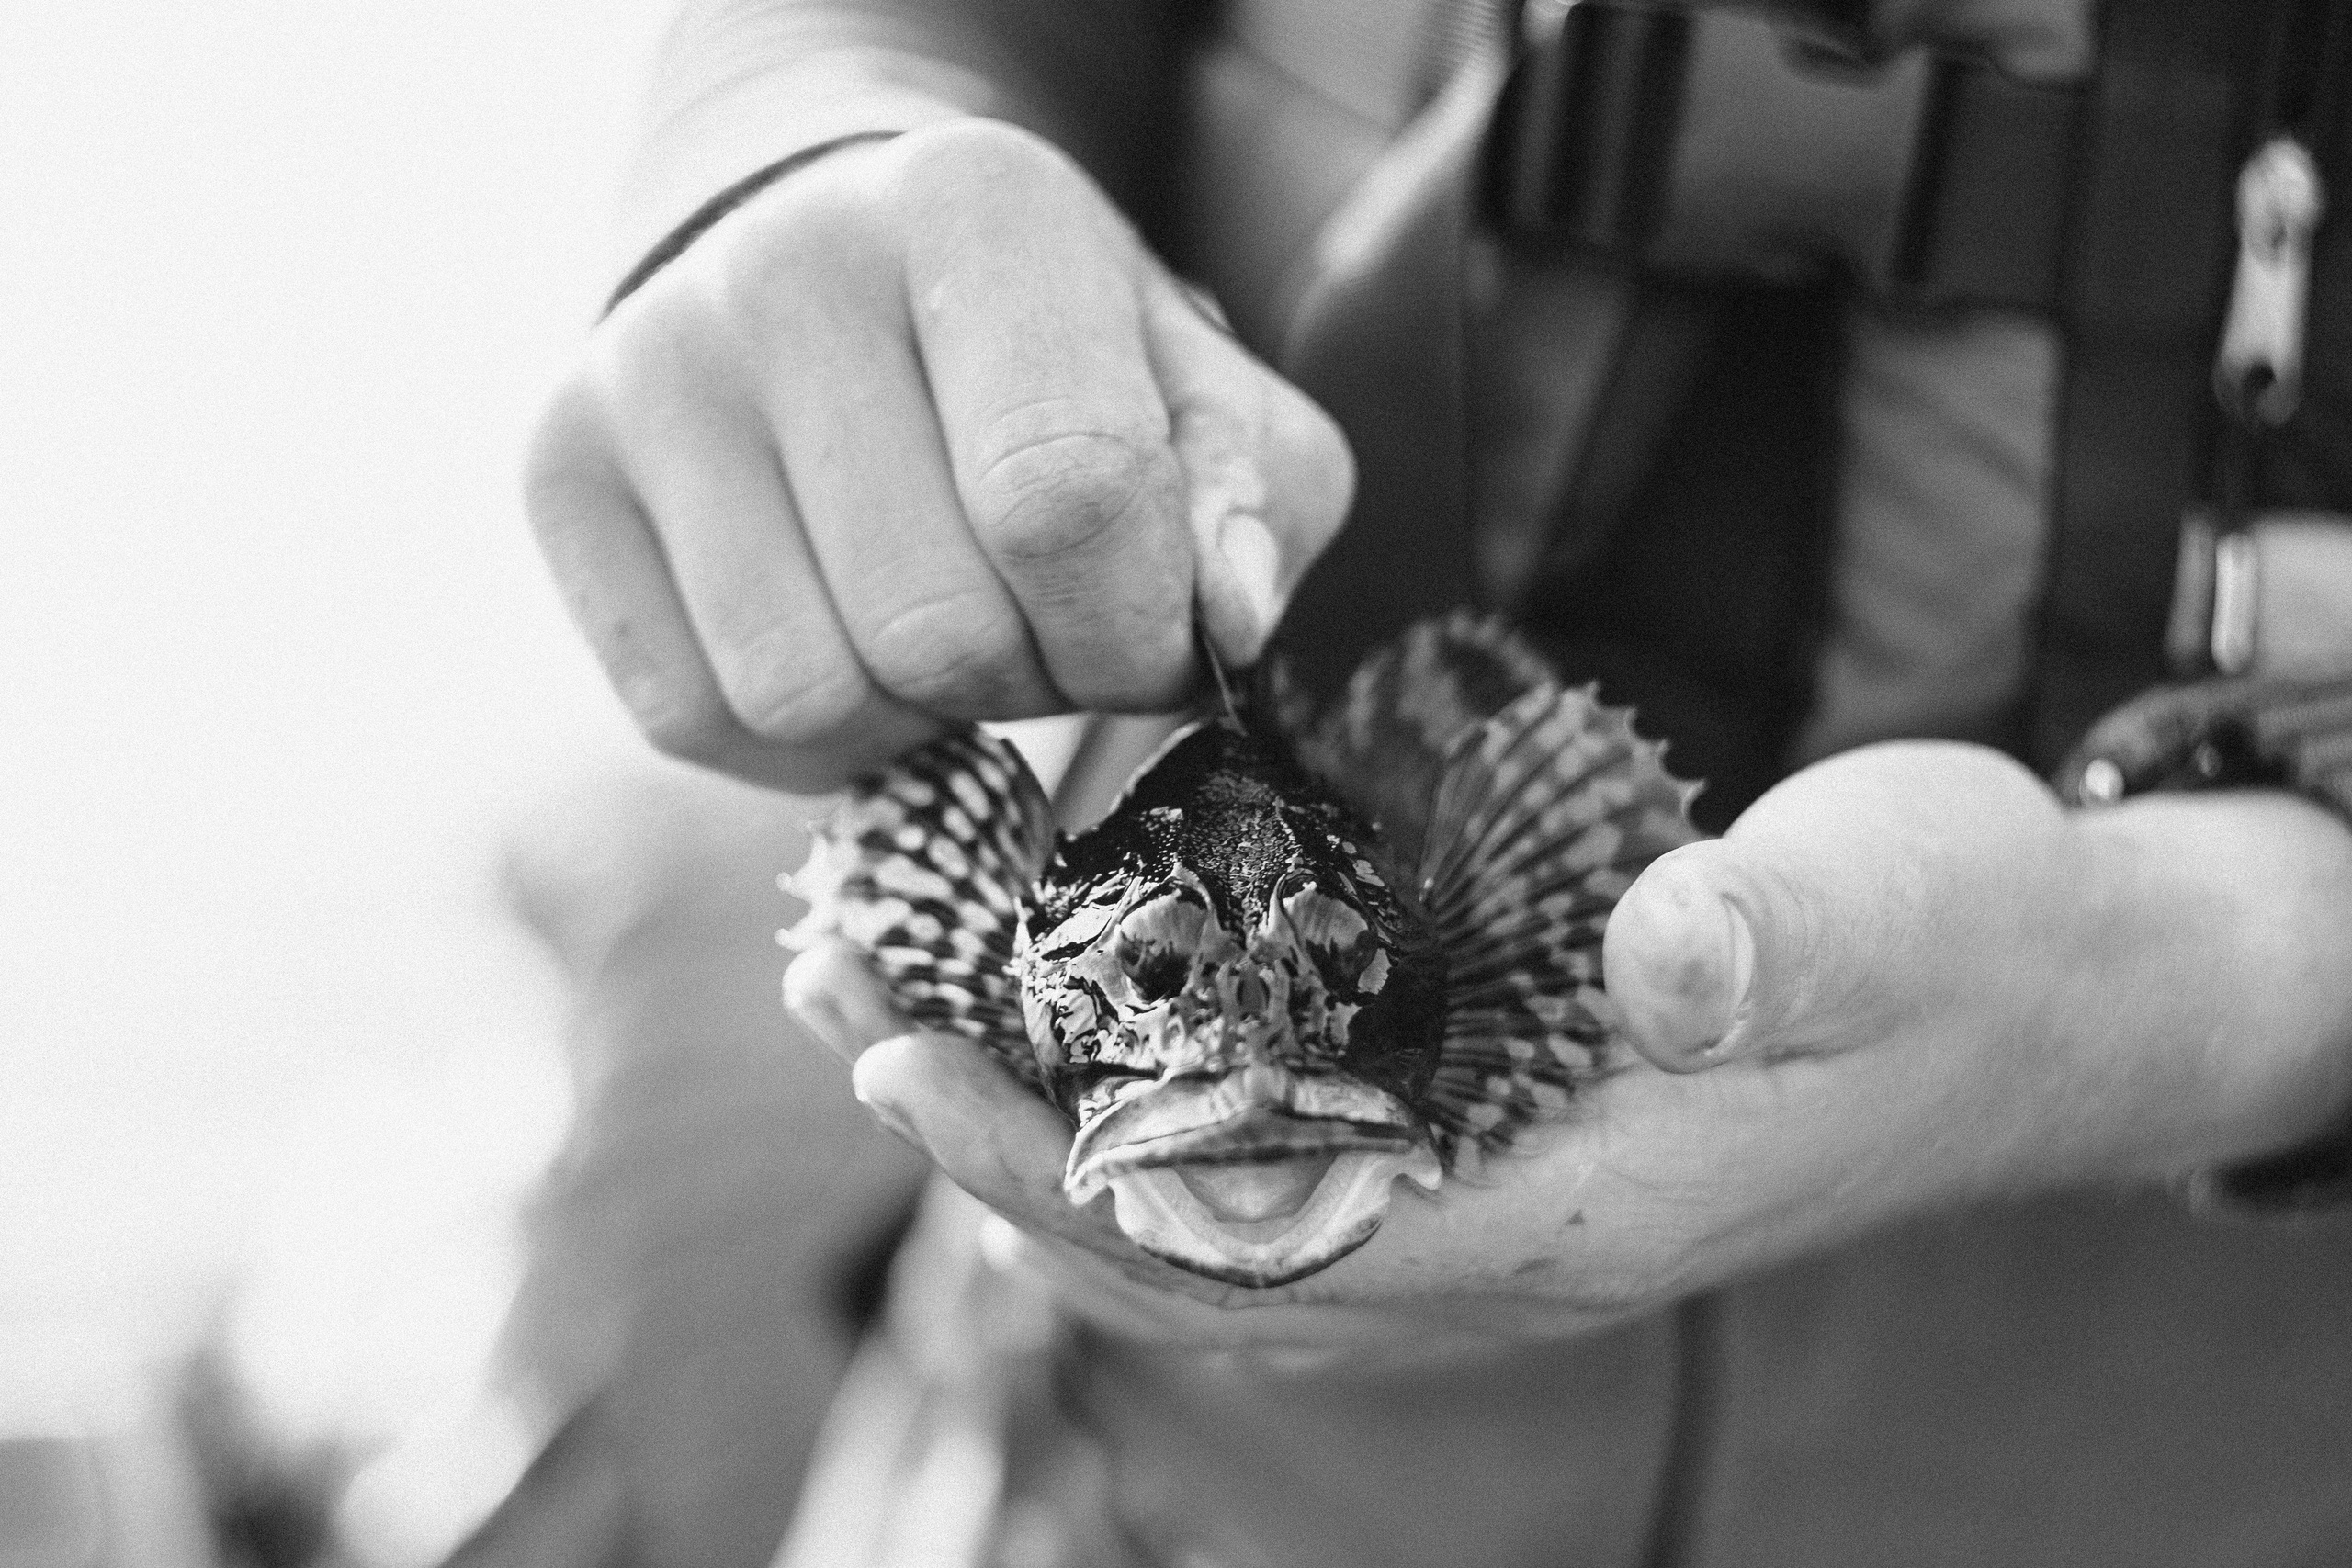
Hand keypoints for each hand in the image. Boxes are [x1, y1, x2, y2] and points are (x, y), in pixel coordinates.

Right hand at [527, 121, 1352, 793]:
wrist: (839, 266)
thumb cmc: (1052, 352)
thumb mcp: (1199, 394)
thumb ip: (1250, 504)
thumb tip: (1228, 624)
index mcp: (976, 208)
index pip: (1063, 505)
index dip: (1130, 630)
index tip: (1143, 628)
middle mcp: (784, 267)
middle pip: (933, 630)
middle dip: (1025, 679)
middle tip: (1034, 619)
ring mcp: (648, 369)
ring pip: (807, 693)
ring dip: (912, 714)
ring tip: (938, 617)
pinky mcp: (557, 468)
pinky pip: (695, 717)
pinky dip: (803, 735)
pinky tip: (846, 639)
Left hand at [788, 740, 2351, 1358]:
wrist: (2036, 995)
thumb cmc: (1965, 943)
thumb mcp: (1903, 906)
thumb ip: (1782, 939)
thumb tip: (1669, 961)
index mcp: (1569, 1206)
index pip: (1264, 1237)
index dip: (1071, 1172)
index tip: (911, 1067)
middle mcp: (1498, 1235)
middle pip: (1192, 1246)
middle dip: (1003, 1145)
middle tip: (848, 1012)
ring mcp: (1485, 1198)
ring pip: (1211, 1216)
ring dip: (1046, 1127)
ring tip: (905, 1013)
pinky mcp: (1483, 1135)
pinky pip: (1269, 1158)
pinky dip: (1143, 1103)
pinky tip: (1072, 1023)